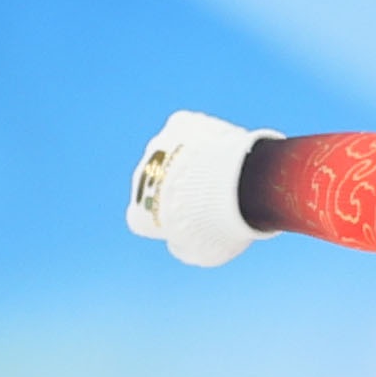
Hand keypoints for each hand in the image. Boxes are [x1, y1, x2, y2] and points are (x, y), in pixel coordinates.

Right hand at [124, 110, 278, 266]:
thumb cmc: (221, 224)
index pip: (146, 220)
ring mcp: (158, 147)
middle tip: (216, 198)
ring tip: (227, 174)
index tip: (193, 223)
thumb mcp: (207, 252)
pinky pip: (191, 131)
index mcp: (139, 214)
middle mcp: (141, 177)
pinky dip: (205, 139)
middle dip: (183, 190)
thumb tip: (178, 243)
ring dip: (195, 163)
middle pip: (161, 184)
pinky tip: (226, 149)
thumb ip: (187, 250)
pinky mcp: (179, 124)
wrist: (236, 184)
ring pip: (176, 156)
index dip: (170, 222)